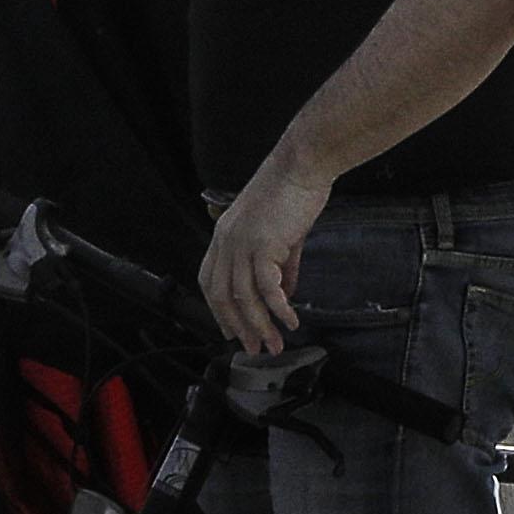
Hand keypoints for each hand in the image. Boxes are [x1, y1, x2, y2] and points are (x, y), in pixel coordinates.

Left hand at [202, 153, 330, 360]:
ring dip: (260, 325)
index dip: (219, 310)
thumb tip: (288, 292)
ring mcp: (242, 245)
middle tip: (255, 348)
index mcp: (224, 236)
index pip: (211, 282)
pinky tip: (290, 320)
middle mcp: (226, 242)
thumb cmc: (293, 190)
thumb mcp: (282, 232)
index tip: (231, 331)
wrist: (302, 165)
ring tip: (275, 343)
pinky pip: (268, 288)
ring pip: (245, 298)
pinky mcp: (263, 246)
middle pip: (224, 297)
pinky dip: (279, 309)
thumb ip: (283, 264)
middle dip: (240, 327)